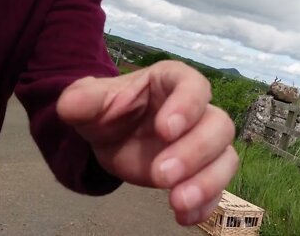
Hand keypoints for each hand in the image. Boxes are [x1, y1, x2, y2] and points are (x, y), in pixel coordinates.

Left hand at [56, 61, 238, 224]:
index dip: (186, 106)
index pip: (194, 86)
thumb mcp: (89, 101)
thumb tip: (73, 105)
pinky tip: (184, 217)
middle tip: (162, 175)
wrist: (112, 138)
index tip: (165, 131)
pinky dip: (206, 204)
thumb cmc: (108, 111)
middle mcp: (198, 111)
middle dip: (195, 152)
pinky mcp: (203, 171)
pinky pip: (218, 187)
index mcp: (174, 83)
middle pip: (218, 126)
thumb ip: (82, 99)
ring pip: (226, 158)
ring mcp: (204, 143)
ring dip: (208, 182)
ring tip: (178, 202)